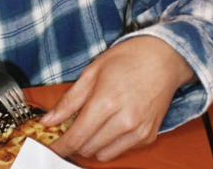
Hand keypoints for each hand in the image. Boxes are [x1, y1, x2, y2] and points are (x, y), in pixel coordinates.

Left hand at [42, 36, 195, 162]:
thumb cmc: (128, 58)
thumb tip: (49, 120)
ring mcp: (138, 131)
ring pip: (103, 154)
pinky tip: (112, 123)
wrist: (163, 58)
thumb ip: (70, 99)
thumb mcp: (93, 71)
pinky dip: (111, 142)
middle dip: (75, 141)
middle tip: (73, 125)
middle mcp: (124, 121)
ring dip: (92, 144)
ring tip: (94, 122)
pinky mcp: (148, 136)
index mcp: (106, 101)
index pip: (77, 137)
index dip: (61, 145)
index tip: (54, 146)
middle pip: (87, 148)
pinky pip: (121, 151)